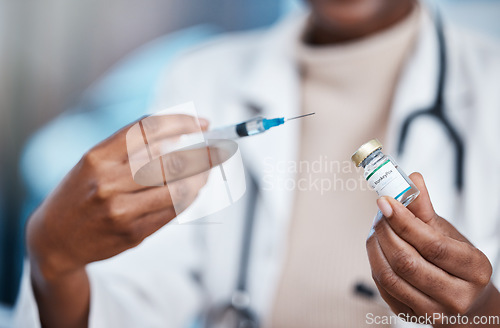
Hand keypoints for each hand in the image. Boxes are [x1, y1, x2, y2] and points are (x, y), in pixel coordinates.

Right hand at [27, 114, 208, 280]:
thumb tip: (180, 136)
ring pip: (178, 188)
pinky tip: (194, 189)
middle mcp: (108, 182)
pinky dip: (189, 197)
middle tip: (218, 149)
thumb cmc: (80, 192)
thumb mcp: (94, 162)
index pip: (149, 129)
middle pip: (171, 160)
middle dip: (202, 153)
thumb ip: (131, 148)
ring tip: (207, 170)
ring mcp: (121, 211)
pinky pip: (173, 211)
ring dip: (200, 177)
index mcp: (97, 157)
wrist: (53, 239)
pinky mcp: (133, 233)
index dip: (182, 123)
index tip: (202, 123)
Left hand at [367, 173, 499, 326]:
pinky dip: (375, 263)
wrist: (465, 300)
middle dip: (386, 232)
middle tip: (380, 214)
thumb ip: (425, 208)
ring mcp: (433, 312)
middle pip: (407, 262)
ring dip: (375, 247)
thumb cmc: (456, 262)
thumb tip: (411, 179)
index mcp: (474, 270)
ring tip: (377, 229)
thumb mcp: (448, 233)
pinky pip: (383, 288)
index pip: (432, 245)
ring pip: (389, 277)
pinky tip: (379, 249)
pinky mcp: (411, 317)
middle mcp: (456, 296)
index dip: (404, 221)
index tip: (386, 201)